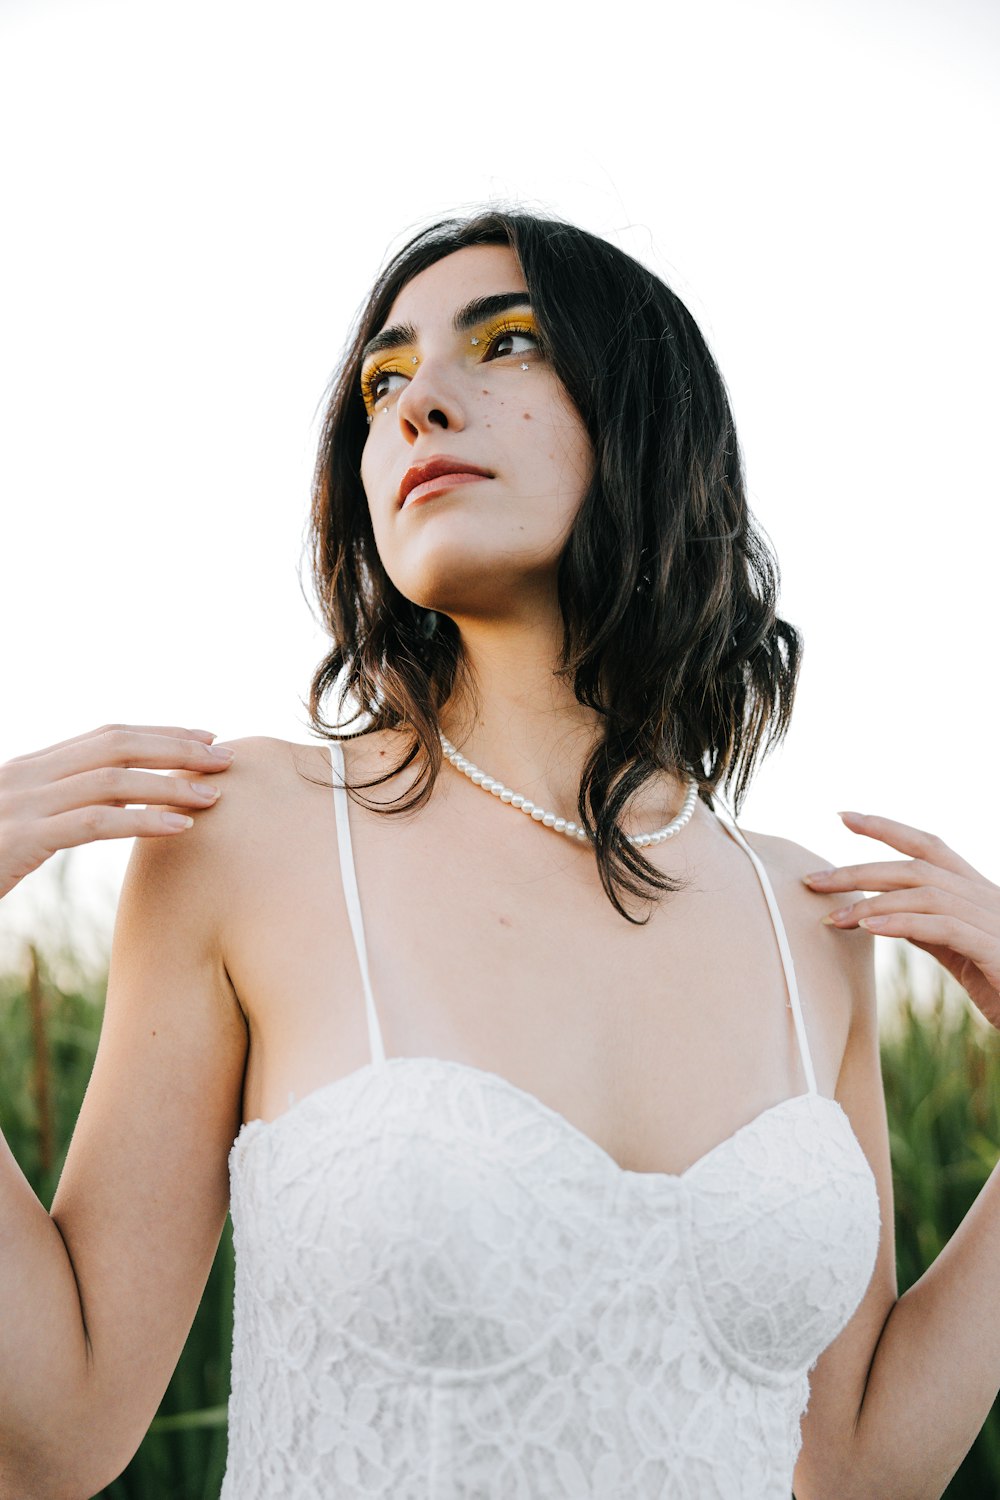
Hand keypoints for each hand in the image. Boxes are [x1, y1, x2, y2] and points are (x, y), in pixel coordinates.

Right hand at [0, 723, 234, 900]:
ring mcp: (21, 803)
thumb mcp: (20, 830)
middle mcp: (26, 775)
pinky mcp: (20, 838)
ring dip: (170, 784)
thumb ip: (62, 811)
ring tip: (214, 797)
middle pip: (115, 744)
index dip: (158, 733)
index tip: (203, 739)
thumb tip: (115, 804)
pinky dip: (143, 821)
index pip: (104, 736)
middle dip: (175, 747)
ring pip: (112, 779)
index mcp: (29, 769)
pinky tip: (181, 828)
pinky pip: (93, 822)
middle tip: (225, 759)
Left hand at [804, 812, 999, 1030]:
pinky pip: (942, 927)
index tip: (843, 816)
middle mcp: (987, 897)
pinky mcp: (995, 949)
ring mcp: (994, 920)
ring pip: (925, 893)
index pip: (929, 846)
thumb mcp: (959, 951)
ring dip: (873, 902)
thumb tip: (885, 912)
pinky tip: (870, 927)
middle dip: (860, 869)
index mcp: (977, 892)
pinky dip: (902, 923)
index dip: (887, 828)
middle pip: (916, 867)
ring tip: (834, 917)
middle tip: (813, 880)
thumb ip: (929, 928)